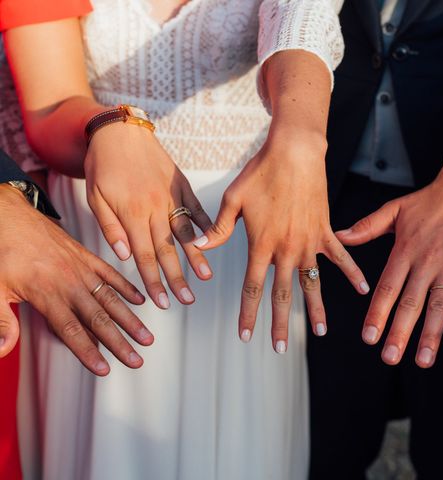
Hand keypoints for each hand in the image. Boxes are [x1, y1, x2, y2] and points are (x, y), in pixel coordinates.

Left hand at [0, 184, 152, 375]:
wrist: (11, 217)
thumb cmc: (2, 252)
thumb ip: (0, 321)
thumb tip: (2, 348)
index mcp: (47, 294)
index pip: (71, 330)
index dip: (88, 351)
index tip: (104, 368)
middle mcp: (70, 283)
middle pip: (99, 318)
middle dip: (120, 342)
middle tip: (136, 360)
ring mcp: (81, 269)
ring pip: (110, 299)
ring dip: (130, 319)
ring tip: (146, 336)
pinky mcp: (87, 257)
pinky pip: (111, 274)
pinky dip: (127, 288)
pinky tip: (140, 301)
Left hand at [84, 123, 212, 308]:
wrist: (121, 130)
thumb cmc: (103, 165)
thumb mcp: (95, 196)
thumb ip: (110, 226)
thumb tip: (122, 255)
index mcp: (132, 213)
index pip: (144, 255)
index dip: (153, 280)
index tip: (161, 301)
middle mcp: (155, 207)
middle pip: (167, 249)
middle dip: (177, 278)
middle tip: (186, 300)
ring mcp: (171, 196)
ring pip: (185, 232)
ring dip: (196, 256)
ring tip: (204, 277)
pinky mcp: (182, 185)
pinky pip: (196, 208)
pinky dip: (205, 225)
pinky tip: (213, 241)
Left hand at [193, 128, 368, 351]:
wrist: (295, 152)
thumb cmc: (261, 173)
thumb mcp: (233, 199)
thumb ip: (218, 228)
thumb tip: (197, 245)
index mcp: (262, 244)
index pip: (253, 287)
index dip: (249, 313)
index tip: (246, 335)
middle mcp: (287, 249)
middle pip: (282, 294)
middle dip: (279, 323)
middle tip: (279, 348)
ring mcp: (309, 242)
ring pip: (312, 283)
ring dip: (316, 309)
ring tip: (320, 332)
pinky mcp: (326, 231)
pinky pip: (341, 257)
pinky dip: (352, 273)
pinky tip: (363, 289)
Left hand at [337, 153, 442, 366]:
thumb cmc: (430, 199)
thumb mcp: (395, 209)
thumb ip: (367, 227)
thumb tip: (340, 235)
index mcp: (405, 249)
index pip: (387, 287)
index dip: (377, 313)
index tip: (369, 337)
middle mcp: (428, 261)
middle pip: (411, 302)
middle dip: (400, 332)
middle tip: (390, 357)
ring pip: (441, 305)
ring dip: (432, 335)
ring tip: (423, 360)